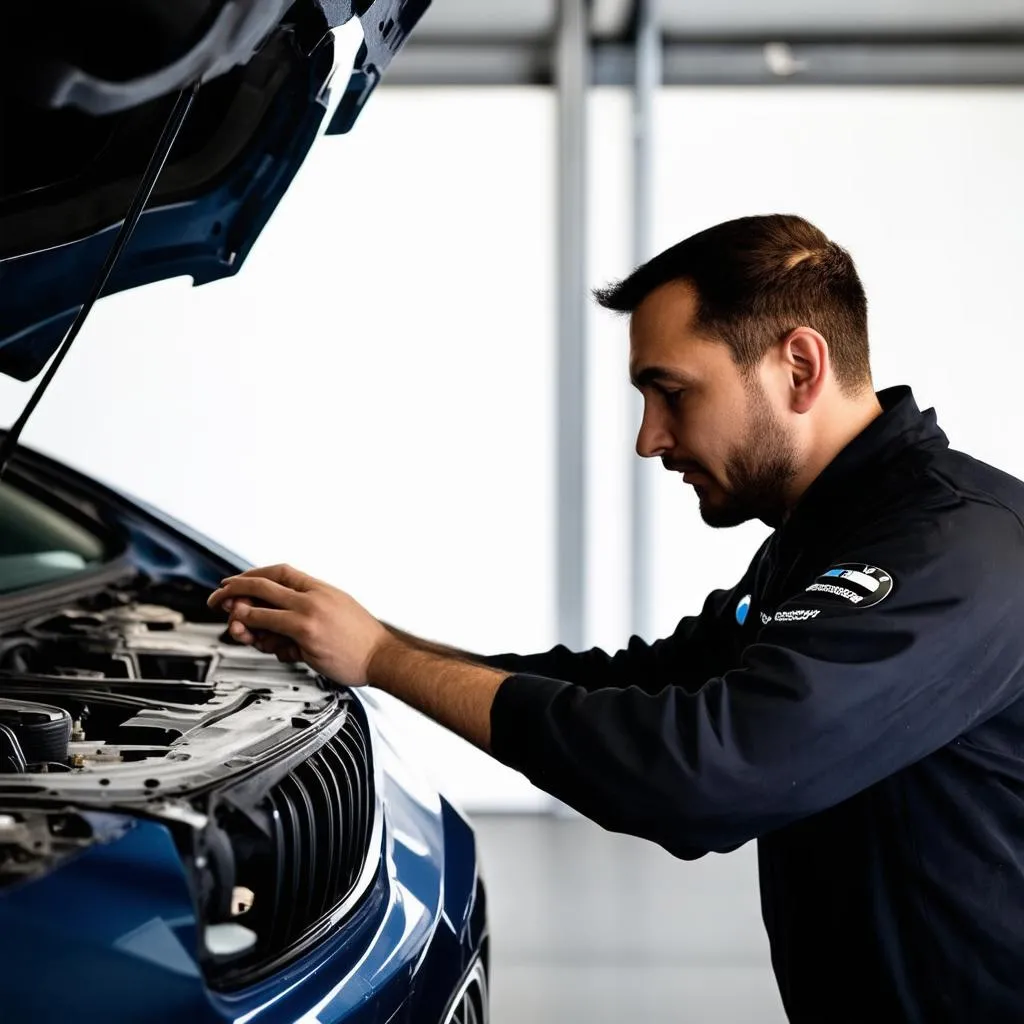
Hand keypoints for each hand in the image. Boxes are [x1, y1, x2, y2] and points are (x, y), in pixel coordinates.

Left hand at [206, 564, 387, 685]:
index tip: (236, 583)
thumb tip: (277, 615)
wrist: (382, 656)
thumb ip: (306, 610)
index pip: (278, 572)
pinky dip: (256, 630)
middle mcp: (313, 596)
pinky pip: (271, 627)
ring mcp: (309, 614)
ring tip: (236, 623)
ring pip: (262, 605)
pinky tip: (253, 635)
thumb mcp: (336, 612)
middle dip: (234, 589)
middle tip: (218, 598)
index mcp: (320, 588)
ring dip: (241, 613)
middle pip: (263, 583)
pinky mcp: (306, 634)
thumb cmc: (361, 639)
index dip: (252, 576)